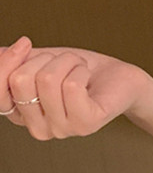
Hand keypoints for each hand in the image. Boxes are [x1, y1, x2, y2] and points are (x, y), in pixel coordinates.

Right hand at [0, 36, 147, 139]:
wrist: (121, 78)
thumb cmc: (81, 70)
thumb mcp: (40, 61)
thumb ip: (14, 62)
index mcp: (21, 115)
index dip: (6, 61)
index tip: (25, 42)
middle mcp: (38, 128)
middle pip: (20, 80)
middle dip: (45, 58)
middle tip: (65, 63)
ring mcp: (62, 129)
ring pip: (48, 79)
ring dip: (67, 61)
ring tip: (79, 69)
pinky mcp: (86, 124)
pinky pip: (72, 86)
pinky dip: (81, 70)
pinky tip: (89, 77)